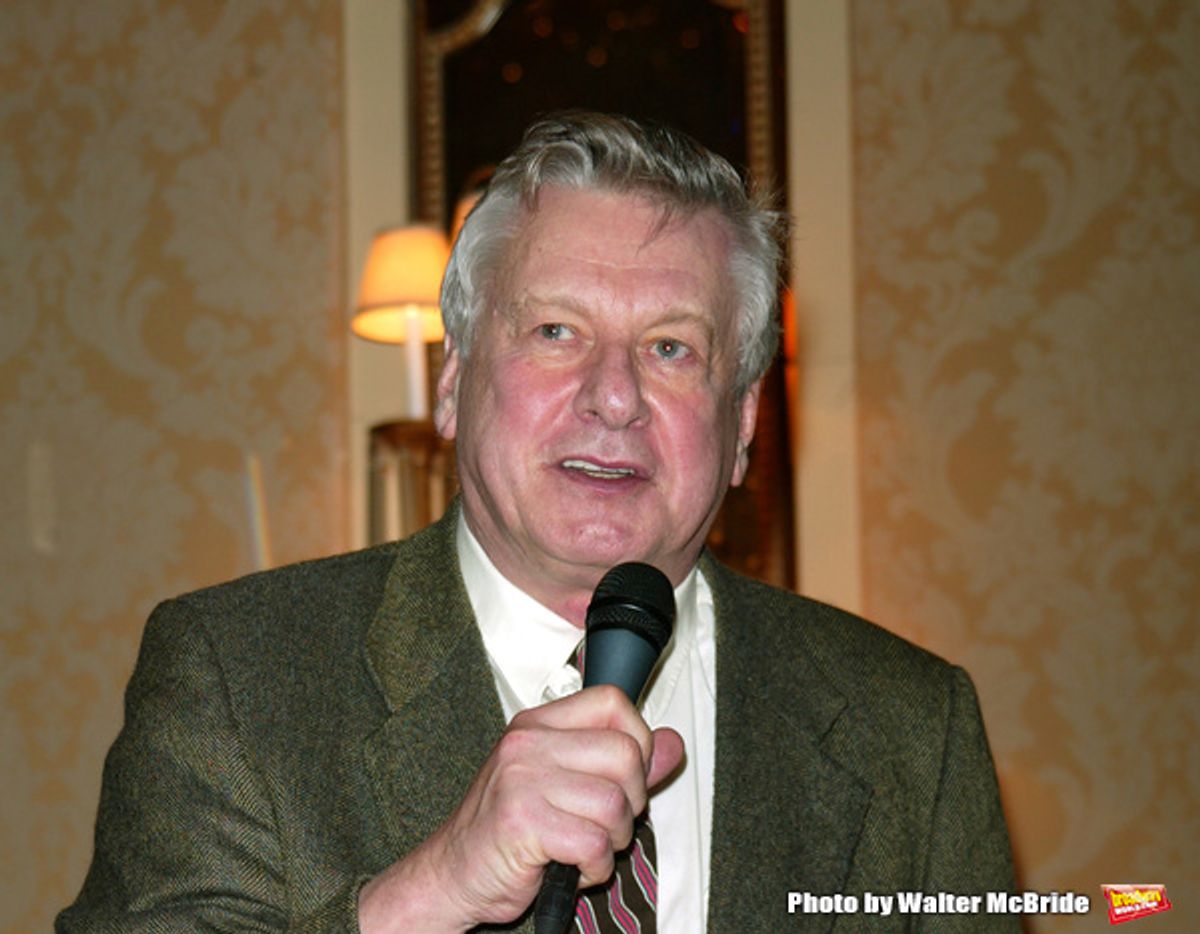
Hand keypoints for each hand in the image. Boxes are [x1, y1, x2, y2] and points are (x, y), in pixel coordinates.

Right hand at [358, 685, 684, 932]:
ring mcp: (522, 779)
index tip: (624, 777)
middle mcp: (528, 742)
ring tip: (583, 847)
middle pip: (626, 755)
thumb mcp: (567, 784)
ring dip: (612, 841)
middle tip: (603, 823)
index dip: (637, 741)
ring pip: (615, 804)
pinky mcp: (521, 821)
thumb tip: (673, 744)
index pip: (613, 702)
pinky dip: (594, 868)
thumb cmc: (508, 831)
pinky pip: (593, 843)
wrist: (452, 874)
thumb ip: (623, 764)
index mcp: (538, 724)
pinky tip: (572, 867)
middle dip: (631, 801)